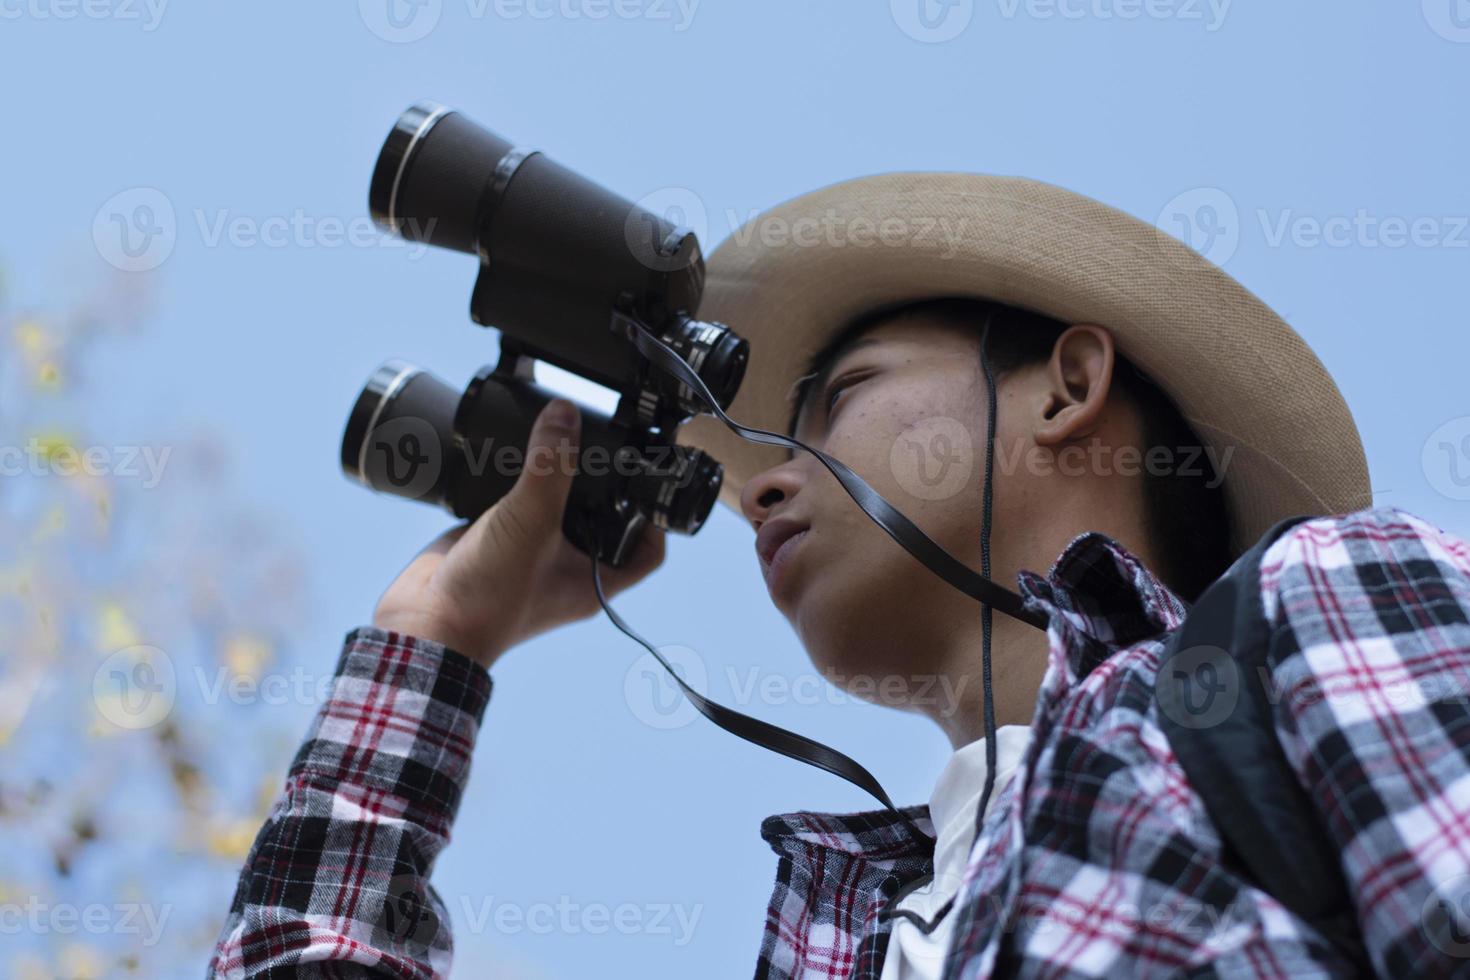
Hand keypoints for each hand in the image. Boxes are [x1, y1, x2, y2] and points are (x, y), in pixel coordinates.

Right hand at [373, 398, 666, 668]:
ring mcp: (532, 555)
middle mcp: (568, 568)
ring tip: (561, 442)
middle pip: (603, 518)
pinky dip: (516, 482)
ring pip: (557, 509)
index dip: (655, 517)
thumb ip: (550, 467)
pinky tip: (515, 455)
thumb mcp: (531, 522)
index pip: (647, 549)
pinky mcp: (498, 542)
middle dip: (604, 484)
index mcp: (594, 579)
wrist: (426, 622)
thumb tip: (565, 415)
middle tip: (603, 446)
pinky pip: (516, 507)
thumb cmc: (489, 599)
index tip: (650, 478)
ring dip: (557, 478)